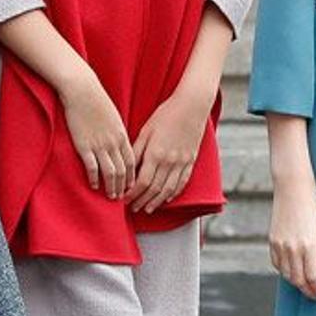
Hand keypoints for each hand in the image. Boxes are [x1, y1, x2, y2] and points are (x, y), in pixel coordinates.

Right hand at [61, 68, 134, 199]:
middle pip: (123, 170)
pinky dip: (94, 178)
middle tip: (123, 197)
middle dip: (124, 186)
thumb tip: (120, 143)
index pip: (132, 162)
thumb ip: (118, 132)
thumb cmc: (97, 100)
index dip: (133, 177)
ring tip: (110, 196)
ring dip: (111, 186)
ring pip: (110, 172)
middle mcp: (113, 143)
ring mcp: (99, 145)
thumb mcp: (114, 117)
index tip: (132, 187)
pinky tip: (94, 185)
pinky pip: (92, 167)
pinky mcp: (84, 145)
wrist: (82, 90)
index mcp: (122, 135)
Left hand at [127, 85, 210, 213]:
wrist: (191, 106)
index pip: (141, 182)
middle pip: (154, 190)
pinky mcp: (190, 161)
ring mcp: (182, 163)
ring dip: (156, 202)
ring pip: (168, 190)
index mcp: (155, 154)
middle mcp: (169, 162)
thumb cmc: (165, 115)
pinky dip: (173, 194)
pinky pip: (182, 183)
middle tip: (132, 208)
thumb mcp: (146, 131)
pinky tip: (166, 199)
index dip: (132, 194)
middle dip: (141, 201)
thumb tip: (126, 169)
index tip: (124, 199)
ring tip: (147, 209)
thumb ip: (136, 150)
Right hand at [269, 174, 315, 298]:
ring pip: (286, 274)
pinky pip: (276, 263)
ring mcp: (280, 244)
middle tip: (315, 293)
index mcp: (308, 245)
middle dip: (307, 290)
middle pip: (298, 280)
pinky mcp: (272, 240)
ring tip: (305, 283)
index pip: (312, 277)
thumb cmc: (313, 204)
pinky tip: (292, 270)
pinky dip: (284, 271)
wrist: (292, 187)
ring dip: (296, 282)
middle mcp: (292, 248)